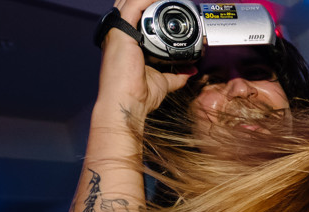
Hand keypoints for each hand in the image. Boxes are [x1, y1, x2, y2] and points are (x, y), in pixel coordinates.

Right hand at [97, 0, 196, 119]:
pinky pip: (133, 7)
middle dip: (149, 1)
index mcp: (126, 42)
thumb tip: (191, 71)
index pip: (136, 17)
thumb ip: (177, 75)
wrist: (127, 105)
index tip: (169, 7)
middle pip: (131, 5)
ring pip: (130, 2)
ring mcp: (118, 32)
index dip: (150, 9)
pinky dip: (146, 0)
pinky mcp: (120, 33)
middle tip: (169, 2)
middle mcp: (119, 34)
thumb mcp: (163, 82)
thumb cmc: (137, 97)